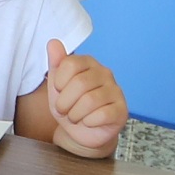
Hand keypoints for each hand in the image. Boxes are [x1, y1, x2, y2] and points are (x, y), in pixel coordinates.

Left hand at [40, 39, 125, 156]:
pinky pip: (102, 115)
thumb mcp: (56, 85)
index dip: (59, 82)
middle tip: (64, 110)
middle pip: (79, 83)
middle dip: (65, 102)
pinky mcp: (122, 110)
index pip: (70, 63)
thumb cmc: (70, 106)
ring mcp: (115, 91)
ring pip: (90, 100)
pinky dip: (89, 122)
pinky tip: (89, 122)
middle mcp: (105, 73)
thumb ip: (55, 63)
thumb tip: (53, 42)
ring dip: (75, 114)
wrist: (82, 132)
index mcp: (88, 63)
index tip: (59, 91)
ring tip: (75, 116)